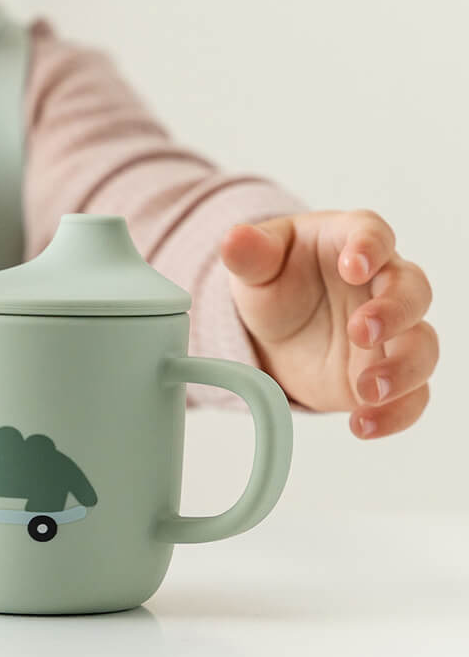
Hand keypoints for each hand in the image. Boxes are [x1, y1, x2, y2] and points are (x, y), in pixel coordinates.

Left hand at [219, 210, 436, 438]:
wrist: (274, 331)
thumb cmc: (276, 282)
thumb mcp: (255, 266)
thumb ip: (249, 253)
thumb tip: (234, 239)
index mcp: (350, 242)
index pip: (372, 233)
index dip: (370, 247)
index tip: (354, 267)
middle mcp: (383, 283)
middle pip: (411, 290)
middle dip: (392, 312)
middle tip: (358, 331)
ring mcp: (393, 331)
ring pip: (422, 345)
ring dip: (402, 368)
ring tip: (366, 389)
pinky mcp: (390, 372)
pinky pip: (413, 395)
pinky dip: (397, 413)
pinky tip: (363, 423)